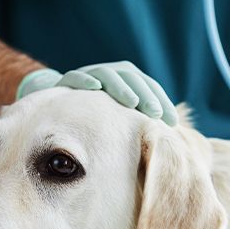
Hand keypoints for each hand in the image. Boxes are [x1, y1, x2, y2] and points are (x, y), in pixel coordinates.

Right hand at [17, 62, 177, 125]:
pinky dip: (83, 80)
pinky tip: (92, 87)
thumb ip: (136, 133)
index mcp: (125, 83)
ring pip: (106, 75)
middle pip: (131, 78)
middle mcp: (109, 76)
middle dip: (146, 95)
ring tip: (132, 102)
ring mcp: (88, 76)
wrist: (56, 109)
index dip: (161, 101)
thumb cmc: (95, 123)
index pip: (148, 86)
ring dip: (120, 87)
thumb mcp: (118, 128)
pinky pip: (75, 76)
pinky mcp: (67, 81)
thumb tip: (163, 153)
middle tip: (156, 114)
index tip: (172, 123)